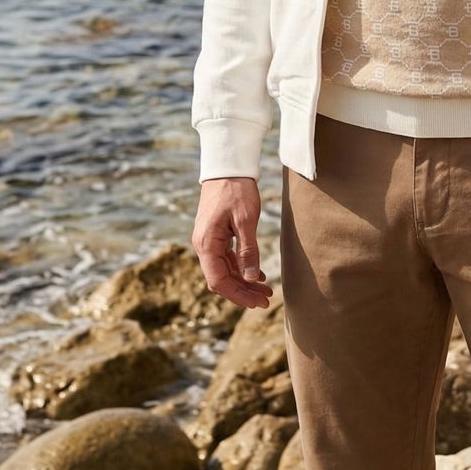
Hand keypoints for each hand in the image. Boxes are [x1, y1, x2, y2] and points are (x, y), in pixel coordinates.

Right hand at [192, 177, 273, 309]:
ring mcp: (209, 241)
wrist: (227, 166)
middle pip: (221, 279)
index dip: (237, 295)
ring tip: (266, 290)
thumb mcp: (246, 220)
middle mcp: (203, 245)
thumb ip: (247, 250)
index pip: (218, 280)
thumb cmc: (236, 190)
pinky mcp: (216, 236)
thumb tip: (251, 278)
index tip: (257, 302)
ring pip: (225, 270)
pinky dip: (241, 268)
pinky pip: (227, 259)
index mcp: (206, 243)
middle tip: (266, 300)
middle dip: (243, 292)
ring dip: (244, 282)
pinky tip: (258, 274)